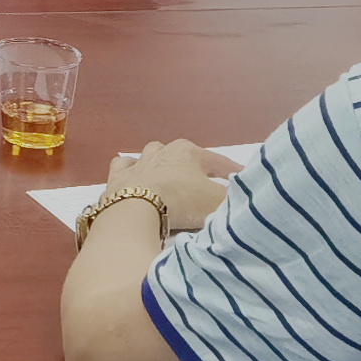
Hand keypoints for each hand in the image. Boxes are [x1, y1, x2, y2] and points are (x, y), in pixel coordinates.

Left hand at [98, 141, 228, 232]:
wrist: (137, 211)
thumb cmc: (183, 202)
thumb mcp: (218, 202)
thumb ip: (232, 198)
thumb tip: (240, 197)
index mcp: (189, 152)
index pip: (219, 162)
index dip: (233, 172)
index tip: (243, 178)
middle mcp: (163, 150)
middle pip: (184, 157)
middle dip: (196, 167)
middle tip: (206, 181)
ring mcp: (138, 162)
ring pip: (153, 156)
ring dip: (163, 165)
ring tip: (170, 177)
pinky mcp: (118, 177)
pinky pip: (125, 168)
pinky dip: (132, 171)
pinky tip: (136, 177)